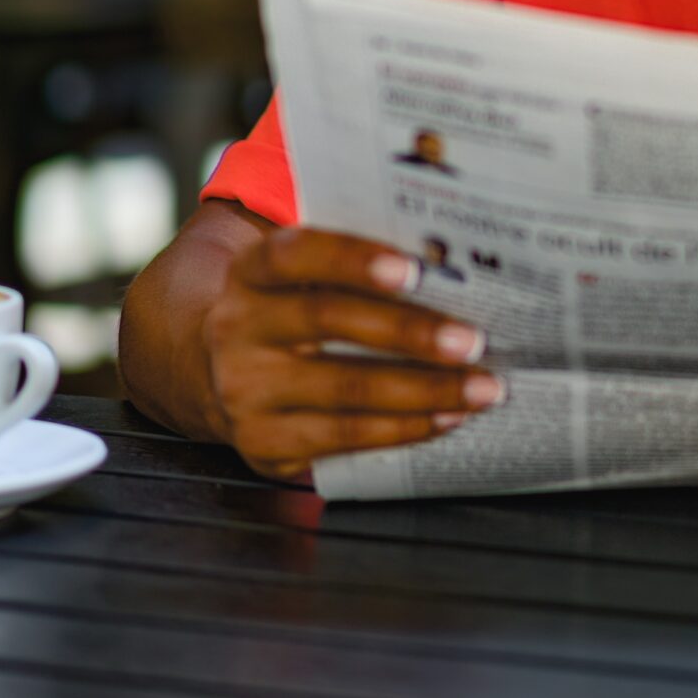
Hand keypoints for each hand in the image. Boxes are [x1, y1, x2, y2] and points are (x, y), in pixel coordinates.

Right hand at [203, 224, 505, 481]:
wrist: (216, 376)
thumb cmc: (292, 313)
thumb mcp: (305, 279)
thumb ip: (362, 260)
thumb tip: (450, 255)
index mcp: (251, 272)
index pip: (297, 254)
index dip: (353, 258)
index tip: (414, 268)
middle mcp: (238, 327)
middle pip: (328, 320)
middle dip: (409, 331)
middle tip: (473, 340)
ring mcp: (245, 390)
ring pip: (345, 389)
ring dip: (425, 390)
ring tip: (481, 387)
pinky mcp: (263, 443)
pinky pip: (344, 437)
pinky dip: (403, 428)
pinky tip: (447, 417)